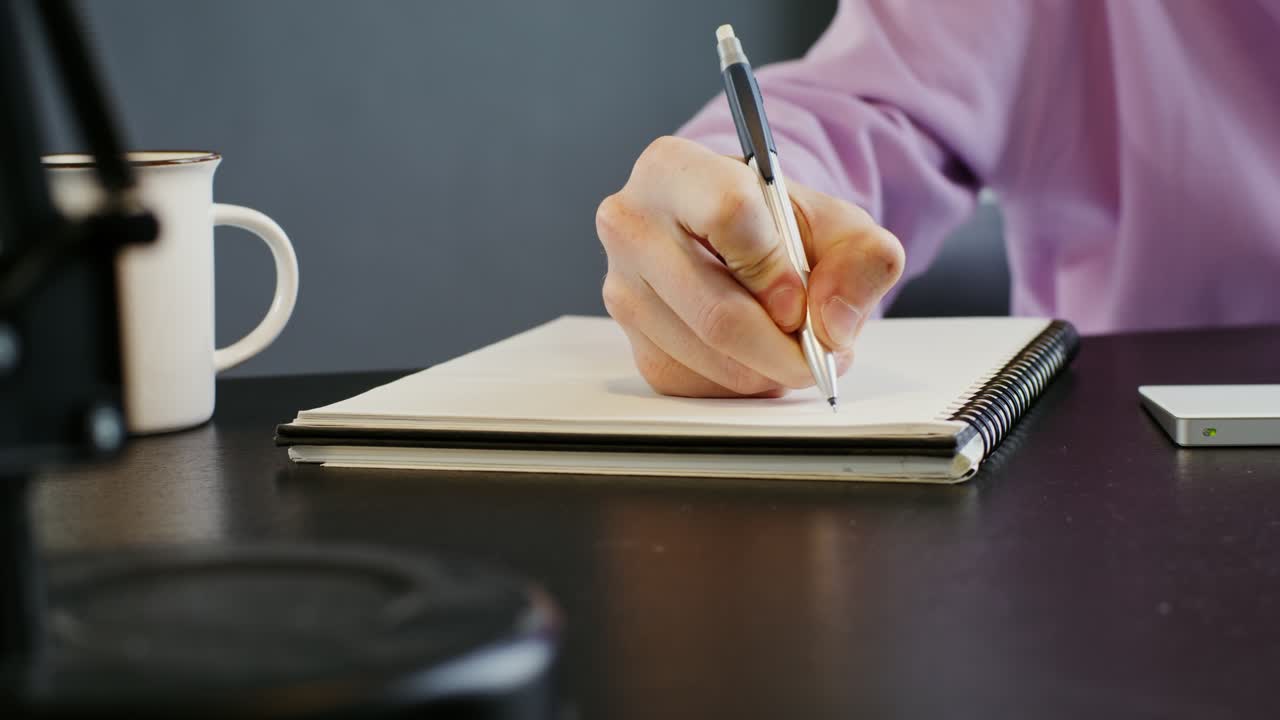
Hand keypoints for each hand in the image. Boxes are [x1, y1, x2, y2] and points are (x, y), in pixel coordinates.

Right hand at [596, 136, 904, 397]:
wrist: (731, 239)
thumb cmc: (775, 223)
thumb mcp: (835, 221)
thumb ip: (862, 258)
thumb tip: (833, 326)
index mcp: (673, 169)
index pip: (728, 216)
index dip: (778, 271)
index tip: (803, 301)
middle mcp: (632, 226)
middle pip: (716, 311)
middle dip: (784, 348)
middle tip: (822, 354)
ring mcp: (623, 289)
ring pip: (711, 356)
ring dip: (769, 369)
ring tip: (793, 345)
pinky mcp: (633, 342)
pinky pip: (697, 383)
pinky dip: (743, 382)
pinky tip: (756, 354)